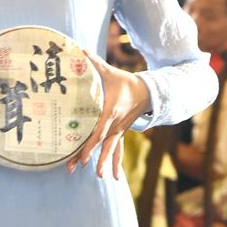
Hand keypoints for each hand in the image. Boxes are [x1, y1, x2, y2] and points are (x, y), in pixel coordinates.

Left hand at [66, 51, 150, 178]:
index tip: (83, 155)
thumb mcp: (110, 72)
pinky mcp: (120, 133)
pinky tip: (113, 177)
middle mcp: (115, 125)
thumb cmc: (125, 82)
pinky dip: (115, 162)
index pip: (98, 130)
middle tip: (81, 169)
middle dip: (91, 156)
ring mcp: (119, 131)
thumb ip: (94, 63)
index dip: (90, 143)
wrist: (147, 92)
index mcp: (110, 112)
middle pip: (102, 143)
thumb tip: (80, 49)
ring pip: (109, 149)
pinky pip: (116, 150)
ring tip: (100, 176)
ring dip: (103, 163)